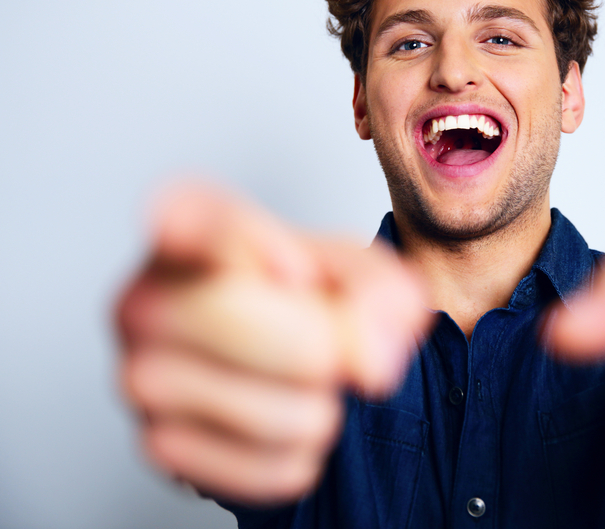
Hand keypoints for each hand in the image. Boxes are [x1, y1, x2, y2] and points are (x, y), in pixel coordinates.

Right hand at [116, 183, 430, 504]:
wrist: (268, 355)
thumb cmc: (300, 294)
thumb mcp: (355, 266)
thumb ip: (379, 290)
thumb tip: (370, 358)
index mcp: (183, 228)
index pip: (202, 226)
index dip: (261, 249)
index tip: (298, 272)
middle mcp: (143, 299)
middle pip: (242, 321)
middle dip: (320, 346)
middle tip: (332, 344)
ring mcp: (140, 376)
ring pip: (274, 411)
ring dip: (320, 407)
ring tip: (303, 382)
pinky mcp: (160, 446)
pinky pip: (269, 464)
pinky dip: (304, 453)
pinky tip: (286, 419)